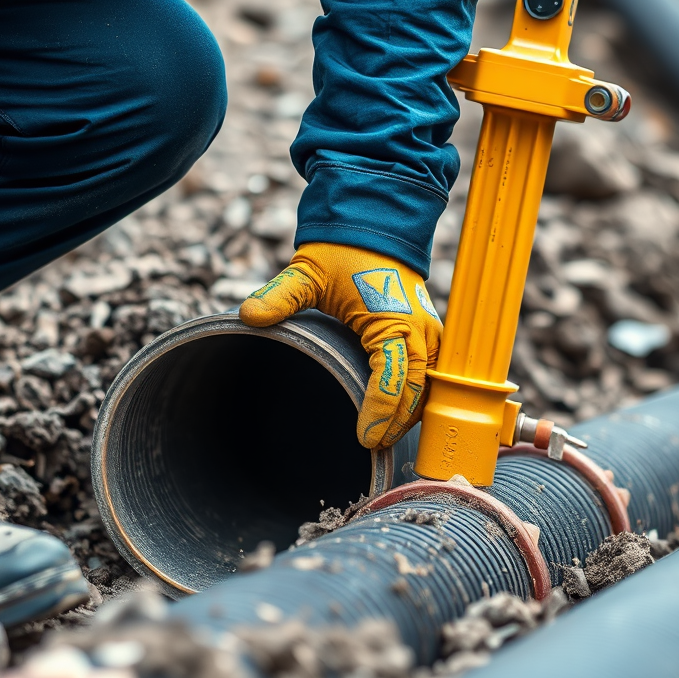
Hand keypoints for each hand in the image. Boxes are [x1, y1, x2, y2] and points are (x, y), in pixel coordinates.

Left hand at [240, 243, 442, 449]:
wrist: (374, 229)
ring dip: (409, 414)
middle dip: (396, 423)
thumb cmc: (342, 254)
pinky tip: (397, 418)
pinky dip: (416, 399)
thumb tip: (249, 316)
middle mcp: (420, 330)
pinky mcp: (428, 336)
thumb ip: (280, 296)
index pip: (393, 377)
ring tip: (383, 439)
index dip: (380, 412)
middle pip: (416, 391)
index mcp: (394, 319)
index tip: (365, 439)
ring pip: (428, 388)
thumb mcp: (307, 272)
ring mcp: (429, 334)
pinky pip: (429, 377)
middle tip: (372, 448)